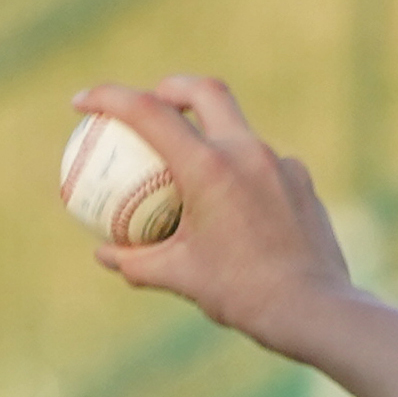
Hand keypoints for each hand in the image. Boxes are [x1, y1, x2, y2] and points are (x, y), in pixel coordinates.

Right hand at [71, 76, 355, 355]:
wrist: (315, 309)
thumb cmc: (242, 294)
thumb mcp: (178, 277)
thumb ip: (134, 261)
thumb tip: (104, 253)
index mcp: (210, 167)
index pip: (148, 111)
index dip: (107, 98)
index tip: (81, 103)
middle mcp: (248, 153)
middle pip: (205, 91)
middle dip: (170, 87)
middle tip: (151, 103)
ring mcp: (282, 165)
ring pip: (239, 129)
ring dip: (211, 133)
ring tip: (190, 161)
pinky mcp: (305, 183)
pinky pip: (266, 163)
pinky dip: (241, 169)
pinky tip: (234, 199)